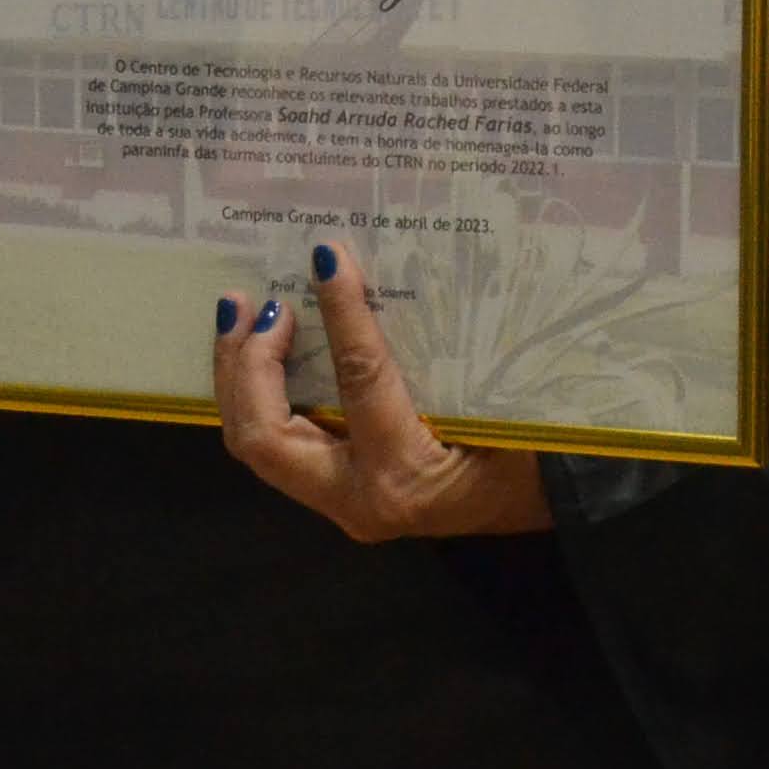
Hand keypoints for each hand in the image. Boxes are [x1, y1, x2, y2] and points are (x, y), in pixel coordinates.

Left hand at [212, 243, 551, 540]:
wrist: (529, 511)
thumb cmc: (524, 456)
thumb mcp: (495, 405)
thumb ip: (436, 356)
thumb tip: (377, 282)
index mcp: (401, 476)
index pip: (359, 381)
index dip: (340, 313)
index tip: (327, 258)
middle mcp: (355, 499)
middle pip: (264, 434)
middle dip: (246, 364)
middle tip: (250, 303)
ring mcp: (337, 503)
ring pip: (257, 445)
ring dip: (240, 379)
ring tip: (238, 316)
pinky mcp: (332, 493)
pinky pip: (277, 445)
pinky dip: (260, 396)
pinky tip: (258, 353)